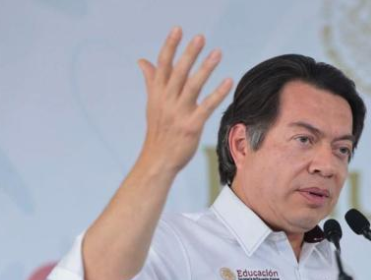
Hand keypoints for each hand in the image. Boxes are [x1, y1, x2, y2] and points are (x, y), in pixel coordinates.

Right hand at [136, 27, 233, 174]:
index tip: (177, 30)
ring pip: (193, 86)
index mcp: (157, 94)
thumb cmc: (158, 131)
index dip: (170, 46)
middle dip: (189, 54)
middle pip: (178, 72)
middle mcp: (166, 101)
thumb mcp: (152, 104)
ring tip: (217, 53)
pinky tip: (228, 80)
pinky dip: (218, 93)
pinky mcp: (191, 126)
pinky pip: (206, 106)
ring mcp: (179, 113)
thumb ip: (151, 80)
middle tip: (200, 37)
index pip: (162, 65)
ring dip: (205, 68)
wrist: (158, 160)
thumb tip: (142, 60)